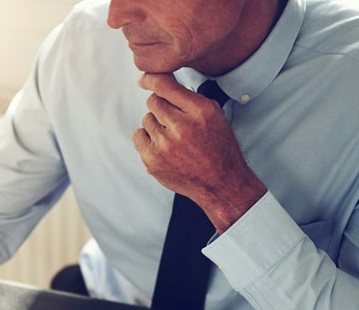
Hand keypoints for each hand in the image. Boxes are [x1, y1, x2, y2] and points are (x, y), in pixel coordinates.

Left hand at [132, 73, 265, 232]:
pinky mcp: (152, 160)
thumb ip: (191, 99)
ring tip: (172, 137)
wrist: (220, 182)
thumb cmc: (219, 148)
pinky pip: (138, 135)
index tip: (143, 79)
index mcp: (199, 111)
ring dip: (156, 124)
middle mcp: (181, 126)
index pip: (164, 85)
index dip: (151, 78)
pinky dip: (147, 138)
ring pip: (146, 119)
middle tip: (172, 119)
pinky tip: (162, 145)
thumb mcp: (215, 115)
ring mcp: (165, 145)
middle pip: (153, 101)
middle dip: (161, 106)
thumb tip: (165, 84)